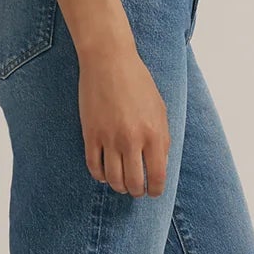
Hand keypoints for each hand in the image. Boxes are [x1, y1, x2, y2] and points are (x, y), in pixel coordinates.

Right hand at [77, 42, 169, 196]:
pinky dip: (100, 176)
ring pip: (113, 179)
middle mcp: (132, 140)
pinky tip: (105, 174)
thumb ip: (162, 138)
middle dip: (136, 192)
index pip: (157, 176)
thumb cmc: (138, 82)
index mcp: (154, 134)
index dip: (155, 190)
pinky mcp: (90, 135)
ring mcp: (109, 139)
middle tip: (136, 190)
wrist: (109, 62)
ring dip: (118, 186)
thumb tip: (159, 164)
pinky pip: (93, 167)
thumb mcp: (160, 109)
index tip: (153, 192)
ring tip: (121, 184)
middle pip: (133, 183)